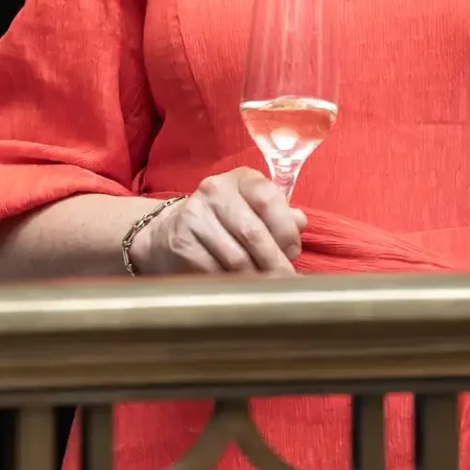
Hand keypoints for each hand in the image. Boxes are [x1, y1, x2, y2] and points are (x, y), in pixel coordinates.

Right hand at [129, 167, 306, 275]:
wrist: (169, 232)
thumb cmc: (224, 222)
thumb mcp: (252, 210)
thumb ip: (279, 215)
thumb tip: (300, 223)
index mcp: (240, 179)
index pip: (268, 198)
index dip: (286, 230)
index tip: (293, 252)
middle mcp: (215, 191)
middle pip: (253, 233)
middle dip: (275, 263)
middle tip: (286, 282)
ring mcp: (194, 216)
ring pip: (237, 258)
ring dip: (256, 279)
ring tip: (267, 290)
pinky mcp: (181, 243)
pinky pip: (215, 272)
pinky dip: (233, 286)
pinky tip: (240, 289)